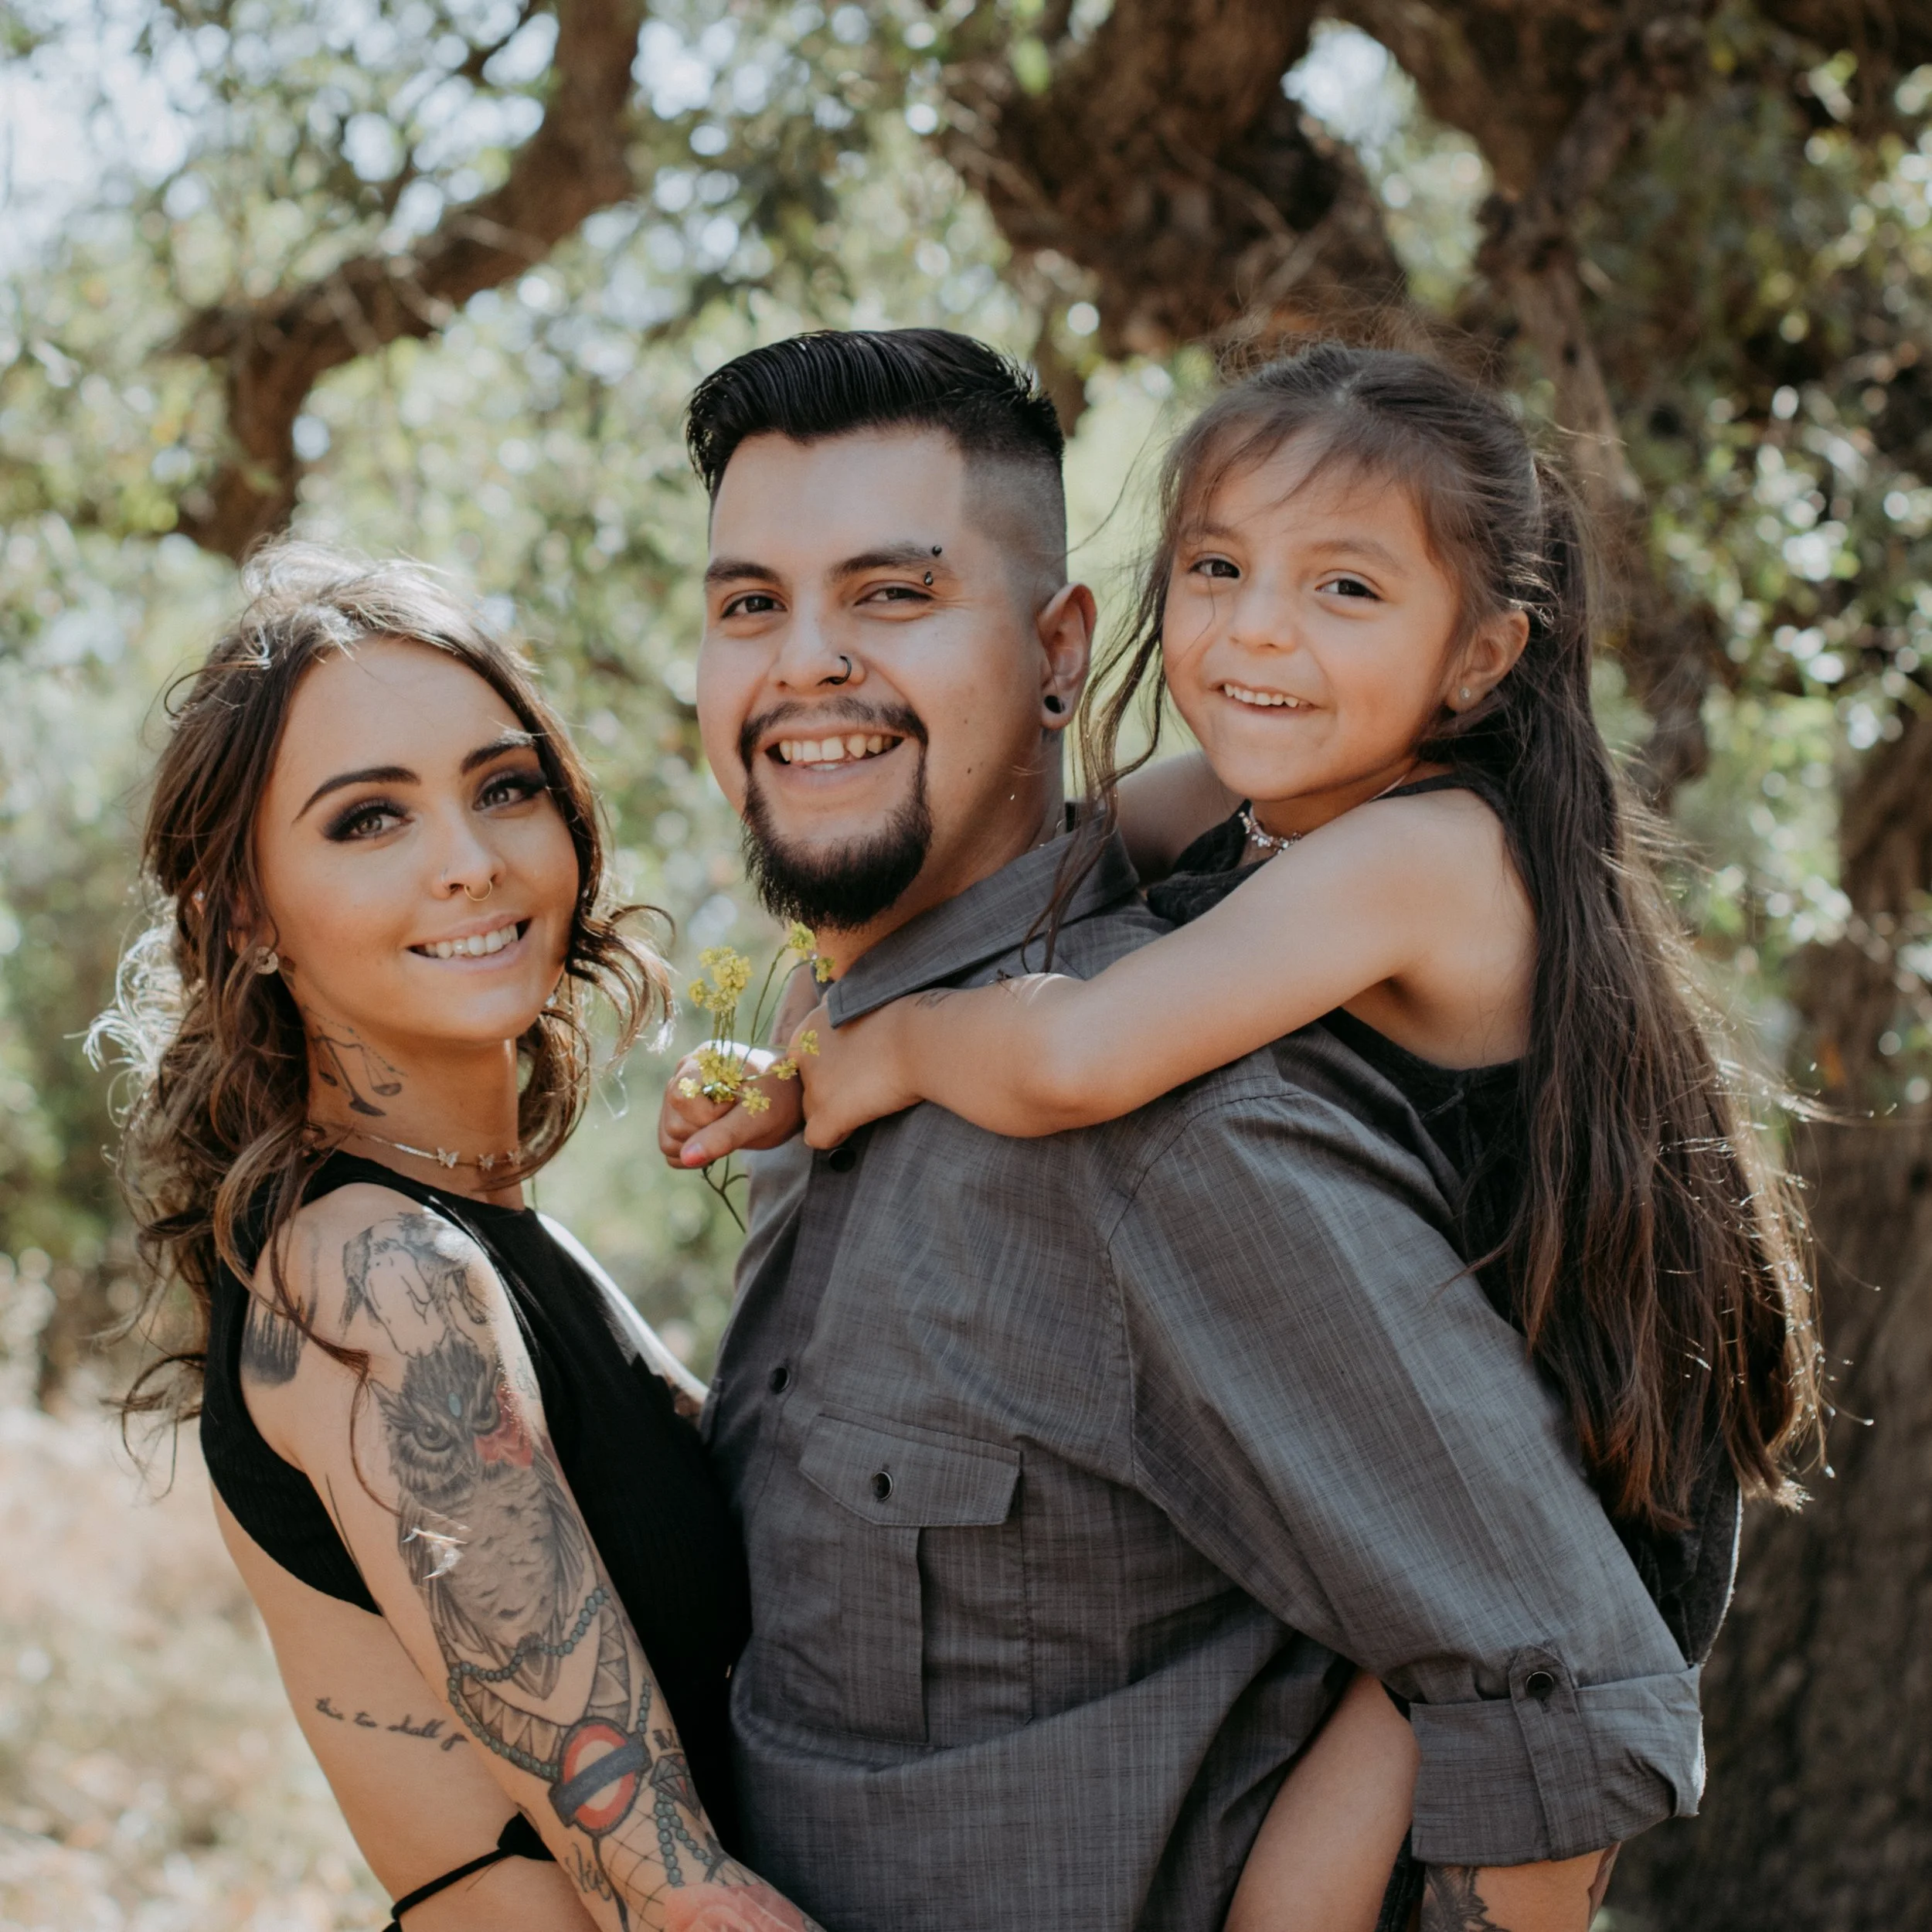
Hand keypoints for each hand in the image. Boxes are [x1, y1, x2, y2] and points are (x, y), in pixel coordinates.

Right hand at [658, 1043, 805, 1167]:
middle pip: (673, 1121)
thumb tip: (688, 1156)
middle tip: (735, 1120)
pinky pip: (669, 1147)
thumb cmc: (778, 1101)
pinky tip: (715, 1141)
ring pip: (667, 1137)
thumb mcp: (758, 1117)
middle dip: (706, 1133)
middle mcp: (684, 1072)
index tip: (736, 1108)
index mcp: (704, 1060)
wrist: (788, 1100)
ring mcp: (678, 1094)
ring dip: (699, 1145)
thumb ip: (723, 1135)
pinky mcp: (678, 1114)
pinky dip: (691, 1154)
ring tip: (727, 1129)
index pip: (681, 1098)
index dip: (707, 1115)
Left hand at [793, 1001, 919, 1147]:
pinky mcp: (827, 1112)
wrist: (921, 1039)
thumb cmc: (905, 1023)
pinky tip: (855, 1127)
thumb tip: (841, 1037)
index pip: (806, 1061)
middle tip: (865, 1086)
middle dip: (831, 1091)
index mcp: (811, 1029)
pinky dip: (835, 1137)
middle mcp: (804, 1055)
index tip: (859, 1067)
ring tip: (869, 1103)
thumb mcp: (861, 1011)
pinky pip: (817, 1137)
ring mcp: (814, 1085)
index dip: (832, 1069)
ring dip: (835, 1112)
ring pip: (811, 1112)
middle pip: (808, 1086)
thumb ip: (844, 1027)